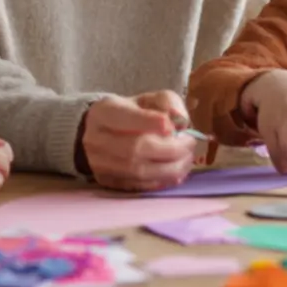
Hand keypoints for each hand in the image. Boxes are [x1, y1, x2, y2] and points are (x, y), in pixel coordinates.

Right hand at [79, 92, 196, 191]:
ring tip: (187, 159)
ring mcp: (100, 164)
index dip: (151, 122)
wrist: (98, 135)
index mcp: (104, 112)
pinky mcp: (108, 182)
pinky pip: (139, 186)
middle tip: (190, 144)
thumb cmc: (129, 114)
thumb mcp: (147, 99)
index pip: (125, 117)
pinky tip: (175, 173)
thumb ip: (167, 102)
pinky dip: (162, 181)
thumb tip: (181, 121)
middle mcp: (97, 139)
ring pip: (139, 171)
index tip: (173, 127)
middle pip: (135, 148)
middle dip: (170, 149)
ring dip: (171, 168)